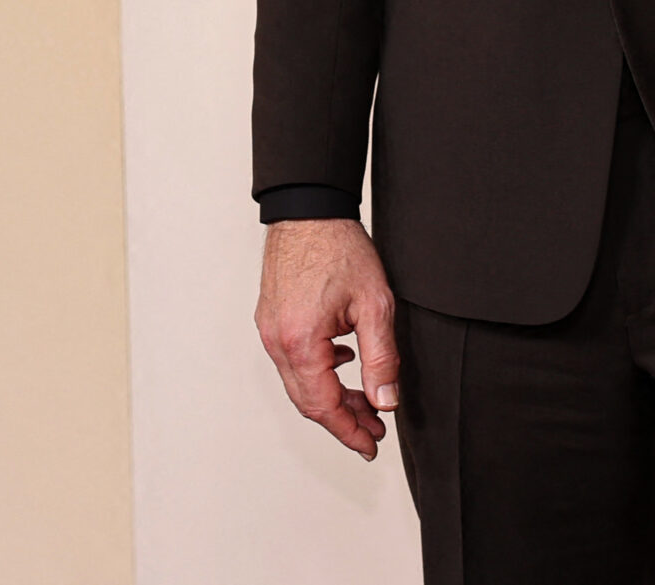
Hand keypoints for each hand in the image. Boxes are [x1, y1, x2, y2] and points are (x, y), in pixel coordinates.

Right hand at [256, 218, 400, 460]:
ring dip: (330, 397)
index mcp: (301, 342)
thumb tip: (385, 401)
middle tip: (373, 429)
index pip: (324, 406)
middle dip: (342, 420)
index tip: (371, 446)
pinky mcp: (270, 318)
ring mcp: (269, 330)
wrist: (307, 209)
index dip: (349, 432)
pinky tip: (343, 362)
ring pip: (298, 382)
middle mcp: (277, 341)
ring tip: (365, 400)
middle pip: (307, 401)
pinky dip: (317, 373)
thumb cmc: (339, 248)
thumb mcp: (375, 305)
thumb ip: (381, 358)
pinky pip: (291, 360)